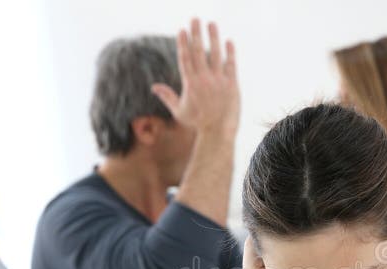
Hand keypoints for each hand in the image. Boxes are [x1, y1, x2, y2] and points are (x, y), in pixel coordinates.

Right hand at [152, 18, 239, 136]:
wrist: (218, 132)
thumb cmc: (198, 123)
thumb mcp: (179, 111)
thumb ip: (167, 96)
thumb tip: (153, 87)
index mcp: (190, 84)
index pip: (185, 58)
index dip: (183, 43)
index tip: (182, 30)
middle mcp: (204, 79)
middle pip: (199, 51)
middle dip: (196, 33)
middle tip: (195, 18)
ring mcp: (219, 81)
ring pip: (215, 54)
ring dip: (213, 37)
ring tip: (212, 23)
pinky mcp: (232, 85)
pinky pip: (231, 65)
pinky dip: (230, 53)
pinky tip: (228, 41)